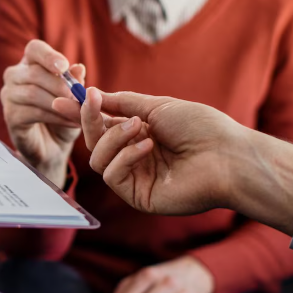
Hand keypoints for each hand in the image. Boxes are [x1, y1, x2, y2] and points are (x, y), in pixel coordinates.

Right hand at [0, 40, 86, 186]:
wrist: (54, 147)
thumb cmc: (63, 116)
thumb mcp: (74, 98)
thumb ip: (75, 83)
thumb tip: (78, 68)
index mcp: (30, 64)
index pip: (34, 49)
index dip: (48, 56)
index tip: (64, 67)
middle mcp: (15, 76)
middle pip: (34, 72)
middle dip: (61, 86)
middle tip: (80, 98)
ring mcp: (8, 96)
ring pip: (33, 93)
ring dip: (60, 103)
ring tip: (80, 113)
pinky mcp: (10, 116)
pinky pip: (33, 112)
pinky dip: (56, 117)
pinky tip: (72, 123)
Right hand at [61, 89, 292, 234]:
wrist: (228, 155)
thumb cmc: (201, 127)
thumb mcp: (157, 106)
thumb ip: (123, 103)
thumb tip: (93, 96)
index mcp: (140, 135)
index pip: (102, 125)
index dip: (83, 114)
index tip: (64, 100)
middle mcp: (135, 157)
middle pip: (94, 143)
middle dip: (89, 121)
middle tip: (90, 103)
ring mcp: (136, 177)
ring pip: (98, 159)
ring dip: (113, 138)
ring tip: (139, 127)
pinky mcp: (138, 196)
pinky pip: (112, 175)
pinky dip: (125, 156)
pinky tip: (147, 147)